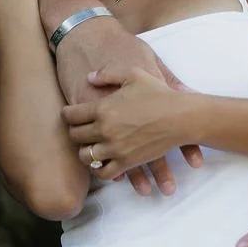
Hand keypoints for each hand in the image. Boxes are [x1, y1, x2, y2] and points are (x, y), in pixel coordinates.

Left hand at [54, 18, 203, 196]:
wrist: (181, 117)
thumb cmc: (158, 93)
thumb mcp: (133, 74)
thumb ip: (108, 73)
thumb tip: (89, 77)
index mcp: (103, 108)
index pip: (71, 116)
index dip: (66, 115)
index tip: (69, 115)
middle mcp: (105, 129)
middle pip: (75, 136)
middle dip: (75, 132)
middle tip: (79, 130)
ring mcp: (115, 148)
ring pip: (85, 157)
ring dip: (85, 151)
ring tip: (90, 146)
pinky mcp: (127, 162)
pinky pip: (103, 173)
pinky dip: (99, 169)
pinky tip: (102, 162)